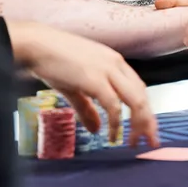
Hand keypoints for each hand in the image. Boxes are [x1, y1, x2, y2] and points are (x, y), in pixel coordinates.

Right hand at [7, 21, 157, 148]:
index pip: (139, 89)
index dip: (145, 111)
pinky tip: (113, 136)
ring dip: (139, 124)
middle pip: (143, 96)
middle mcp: (117, 65)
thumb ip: (87, 108)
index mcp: (115, 63)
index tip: (145, 129)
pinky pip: (113, 105)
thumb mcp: (75, 86)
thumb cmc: (52, 61)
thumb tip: (97, 130)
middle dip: (148, 121)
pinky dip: (116, 122)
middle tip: (151, 141)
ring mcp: (108, 70)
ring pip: (135, 100)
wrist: (36, 44)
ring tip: (135, 142)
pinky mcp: (95, 79)